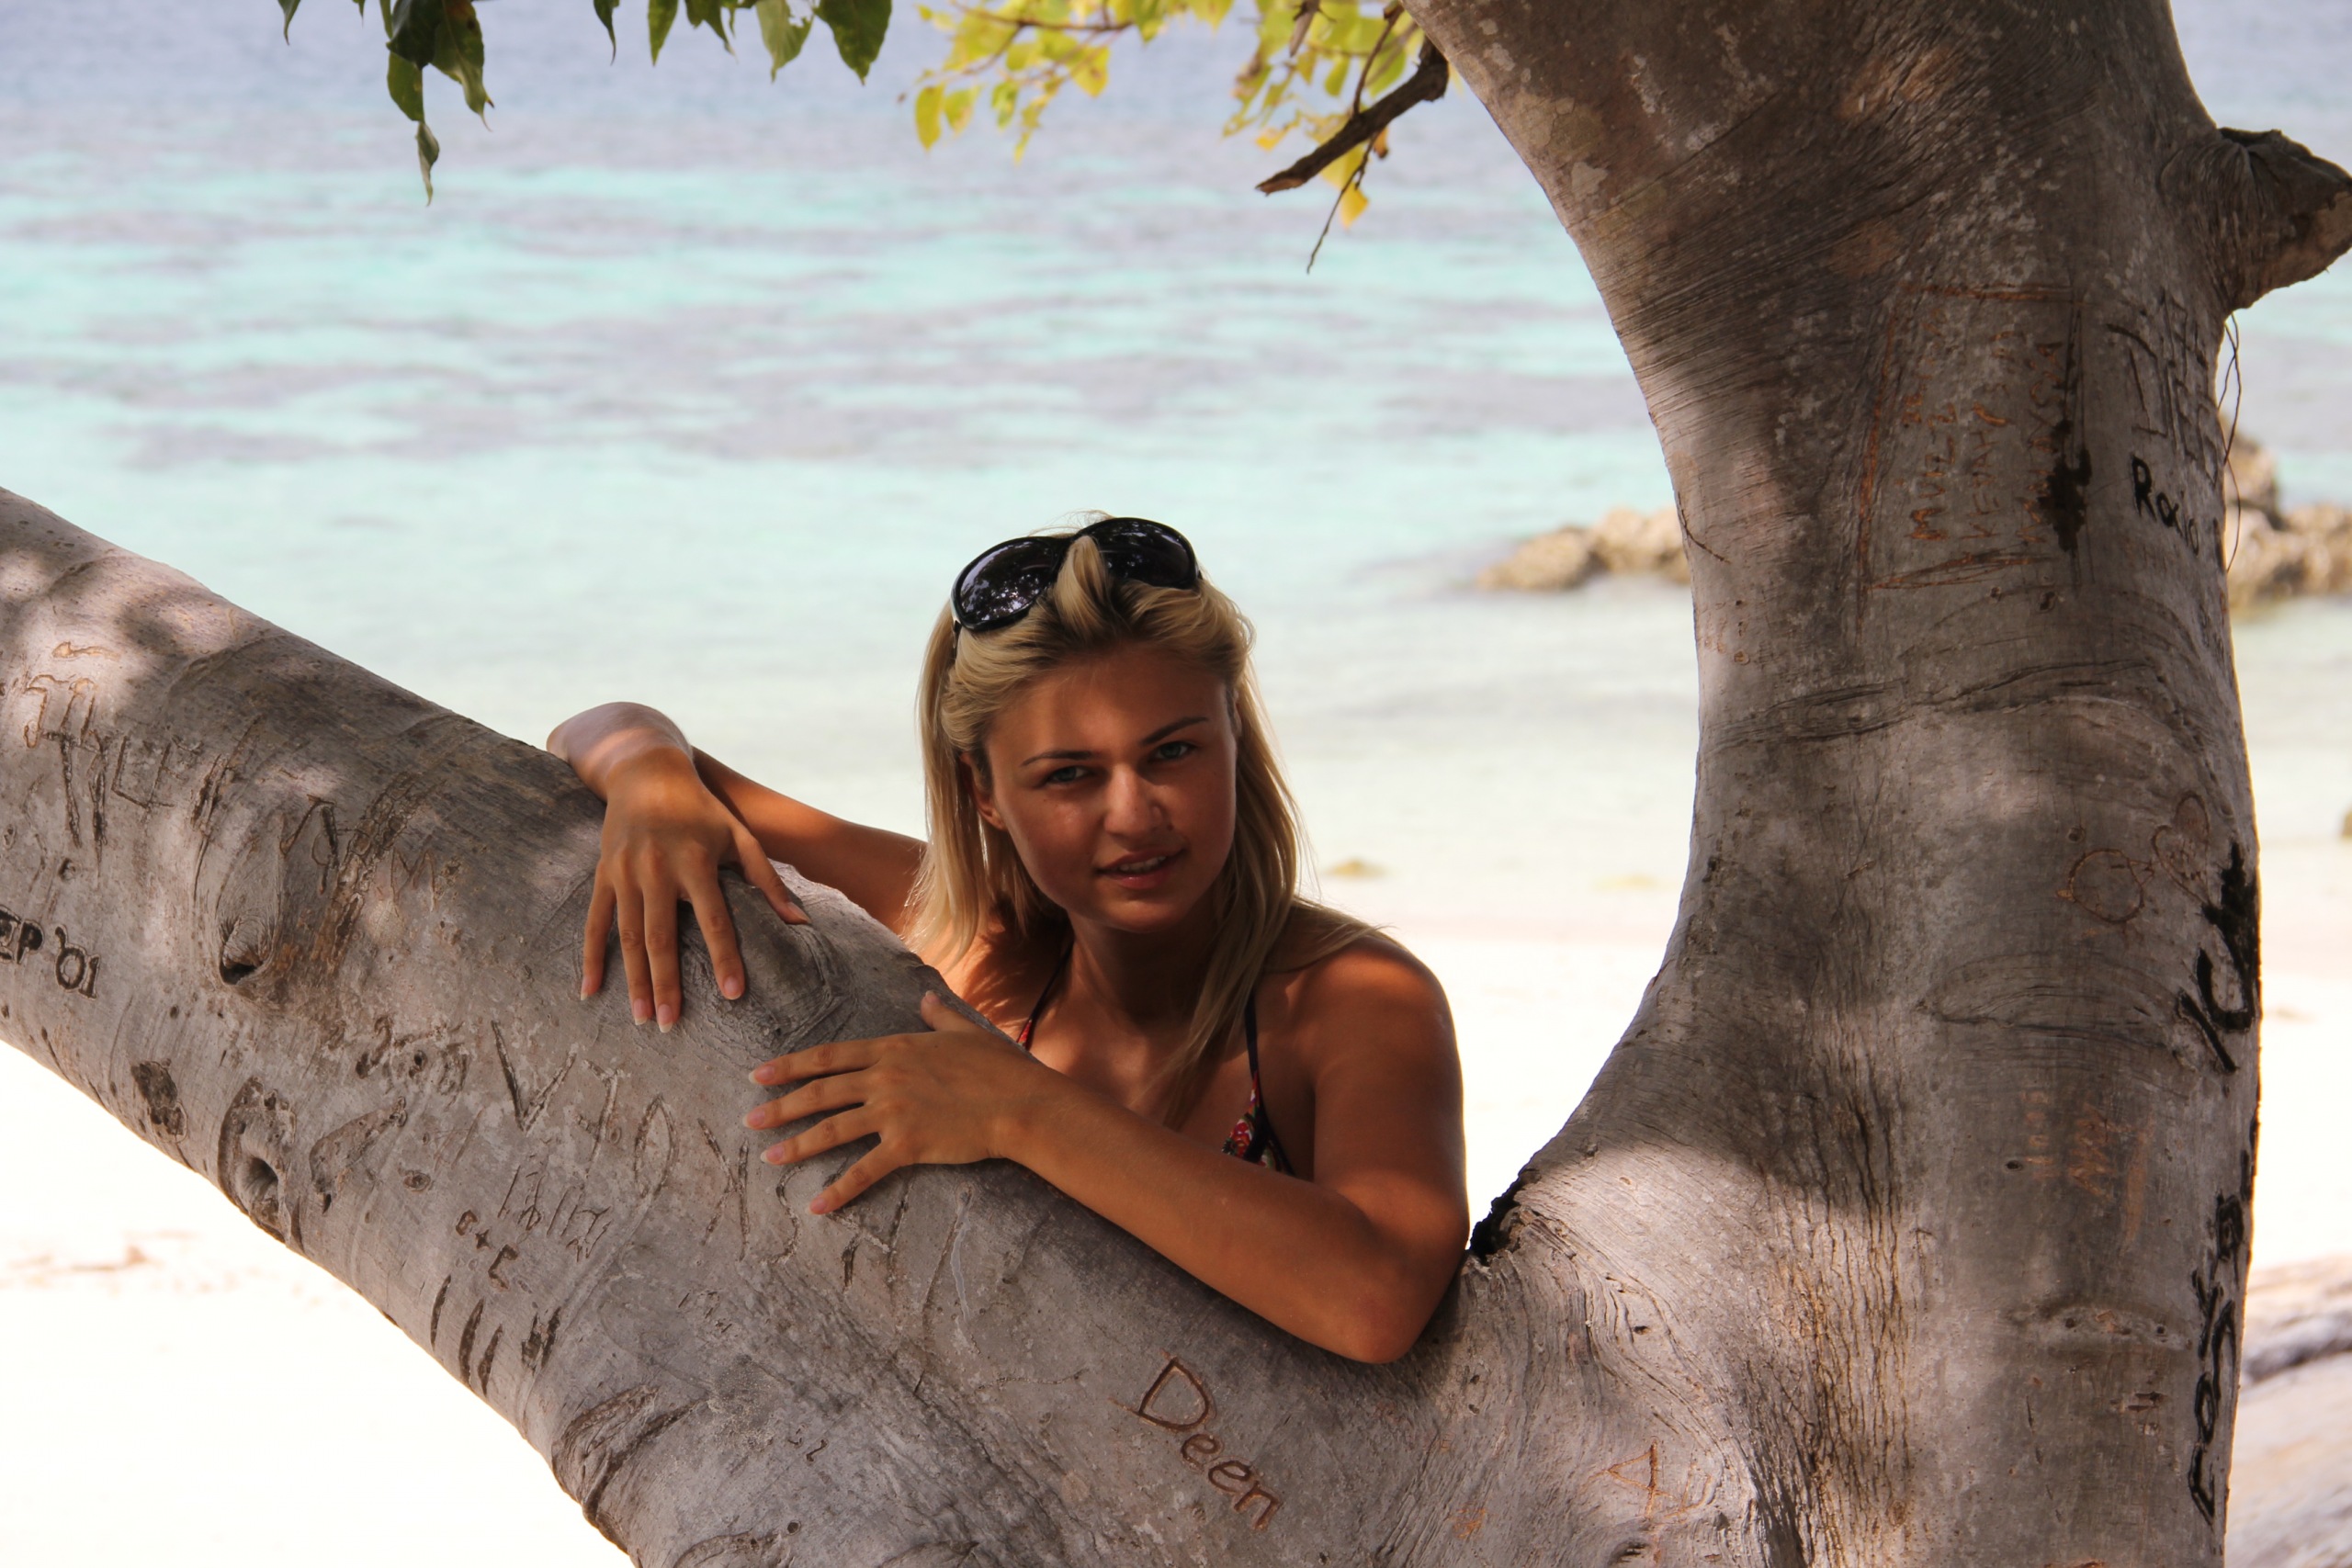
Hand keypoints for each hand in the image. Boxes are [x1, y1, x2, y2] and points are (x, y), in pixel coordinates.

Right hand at [582, 747, 806, 1027]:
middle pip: (663, 937)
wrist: (646, 772)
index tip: (733, 995)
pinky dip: (591, 958)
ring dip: (634, 981)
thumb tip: (801, 923)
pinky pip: (594, 923)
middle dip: (667, 984)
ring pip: (629, 937)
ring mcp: (625, 874)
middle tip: (672, 1025)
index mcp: (696, 861)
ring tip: (643, 1018)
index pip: (714, 919)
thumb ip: (768, 880)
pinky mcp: (604, 875)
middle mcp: (657, 869)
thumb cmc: (703, 809)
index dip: (725, 958)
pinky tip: (591, 992)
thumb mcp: (740, 835)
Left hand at [745, 994, 1049, 1213]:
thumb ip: (939, 1015)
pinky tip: (817, 1206)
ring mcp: (893, 1111)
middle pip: (820, 1091)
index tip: (760, 1073)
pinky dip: (838, 1191)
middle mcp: (885, 1078)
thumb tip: (925, 998)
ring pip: (831, 1129)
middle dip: (780, 1105)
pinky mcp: (907, 1145)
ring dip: (797, 1144)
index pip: (829, 1056)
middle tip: (750, 1117)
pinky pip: (864, 1171)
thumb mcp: (966, 1032)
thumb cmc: (1000, 1068)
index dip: (790, 1065)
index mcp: (894, 1049)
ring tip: (769, 1157)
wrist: (1021, 1103)